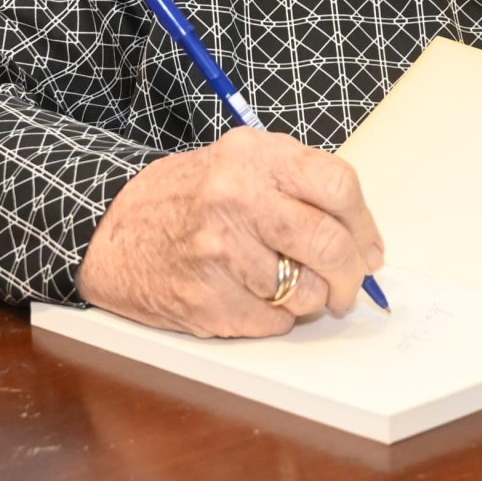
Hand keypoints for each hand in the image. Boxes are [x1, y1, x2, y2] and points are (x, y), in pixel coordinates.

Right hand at [76, 127, 385, 337]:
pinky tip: (251, 297)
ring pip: (305, 294)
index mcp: (254, 157)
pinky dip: (275, 319)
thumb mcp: (240, 162)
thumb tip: (365, 243)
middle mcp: (237, 198)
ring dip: (310, 301)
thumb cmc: (188, 197)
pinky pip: (272, 323)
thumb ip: (299, 187)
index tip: (369, 250)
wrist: (112, 230)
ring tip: (284, 287)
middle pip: (329, 245)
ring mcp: (219, 252)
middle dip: (351, 277)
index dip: (365, 226)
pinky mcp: (205, 299)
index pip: (339, 187)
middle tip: (349, 289)